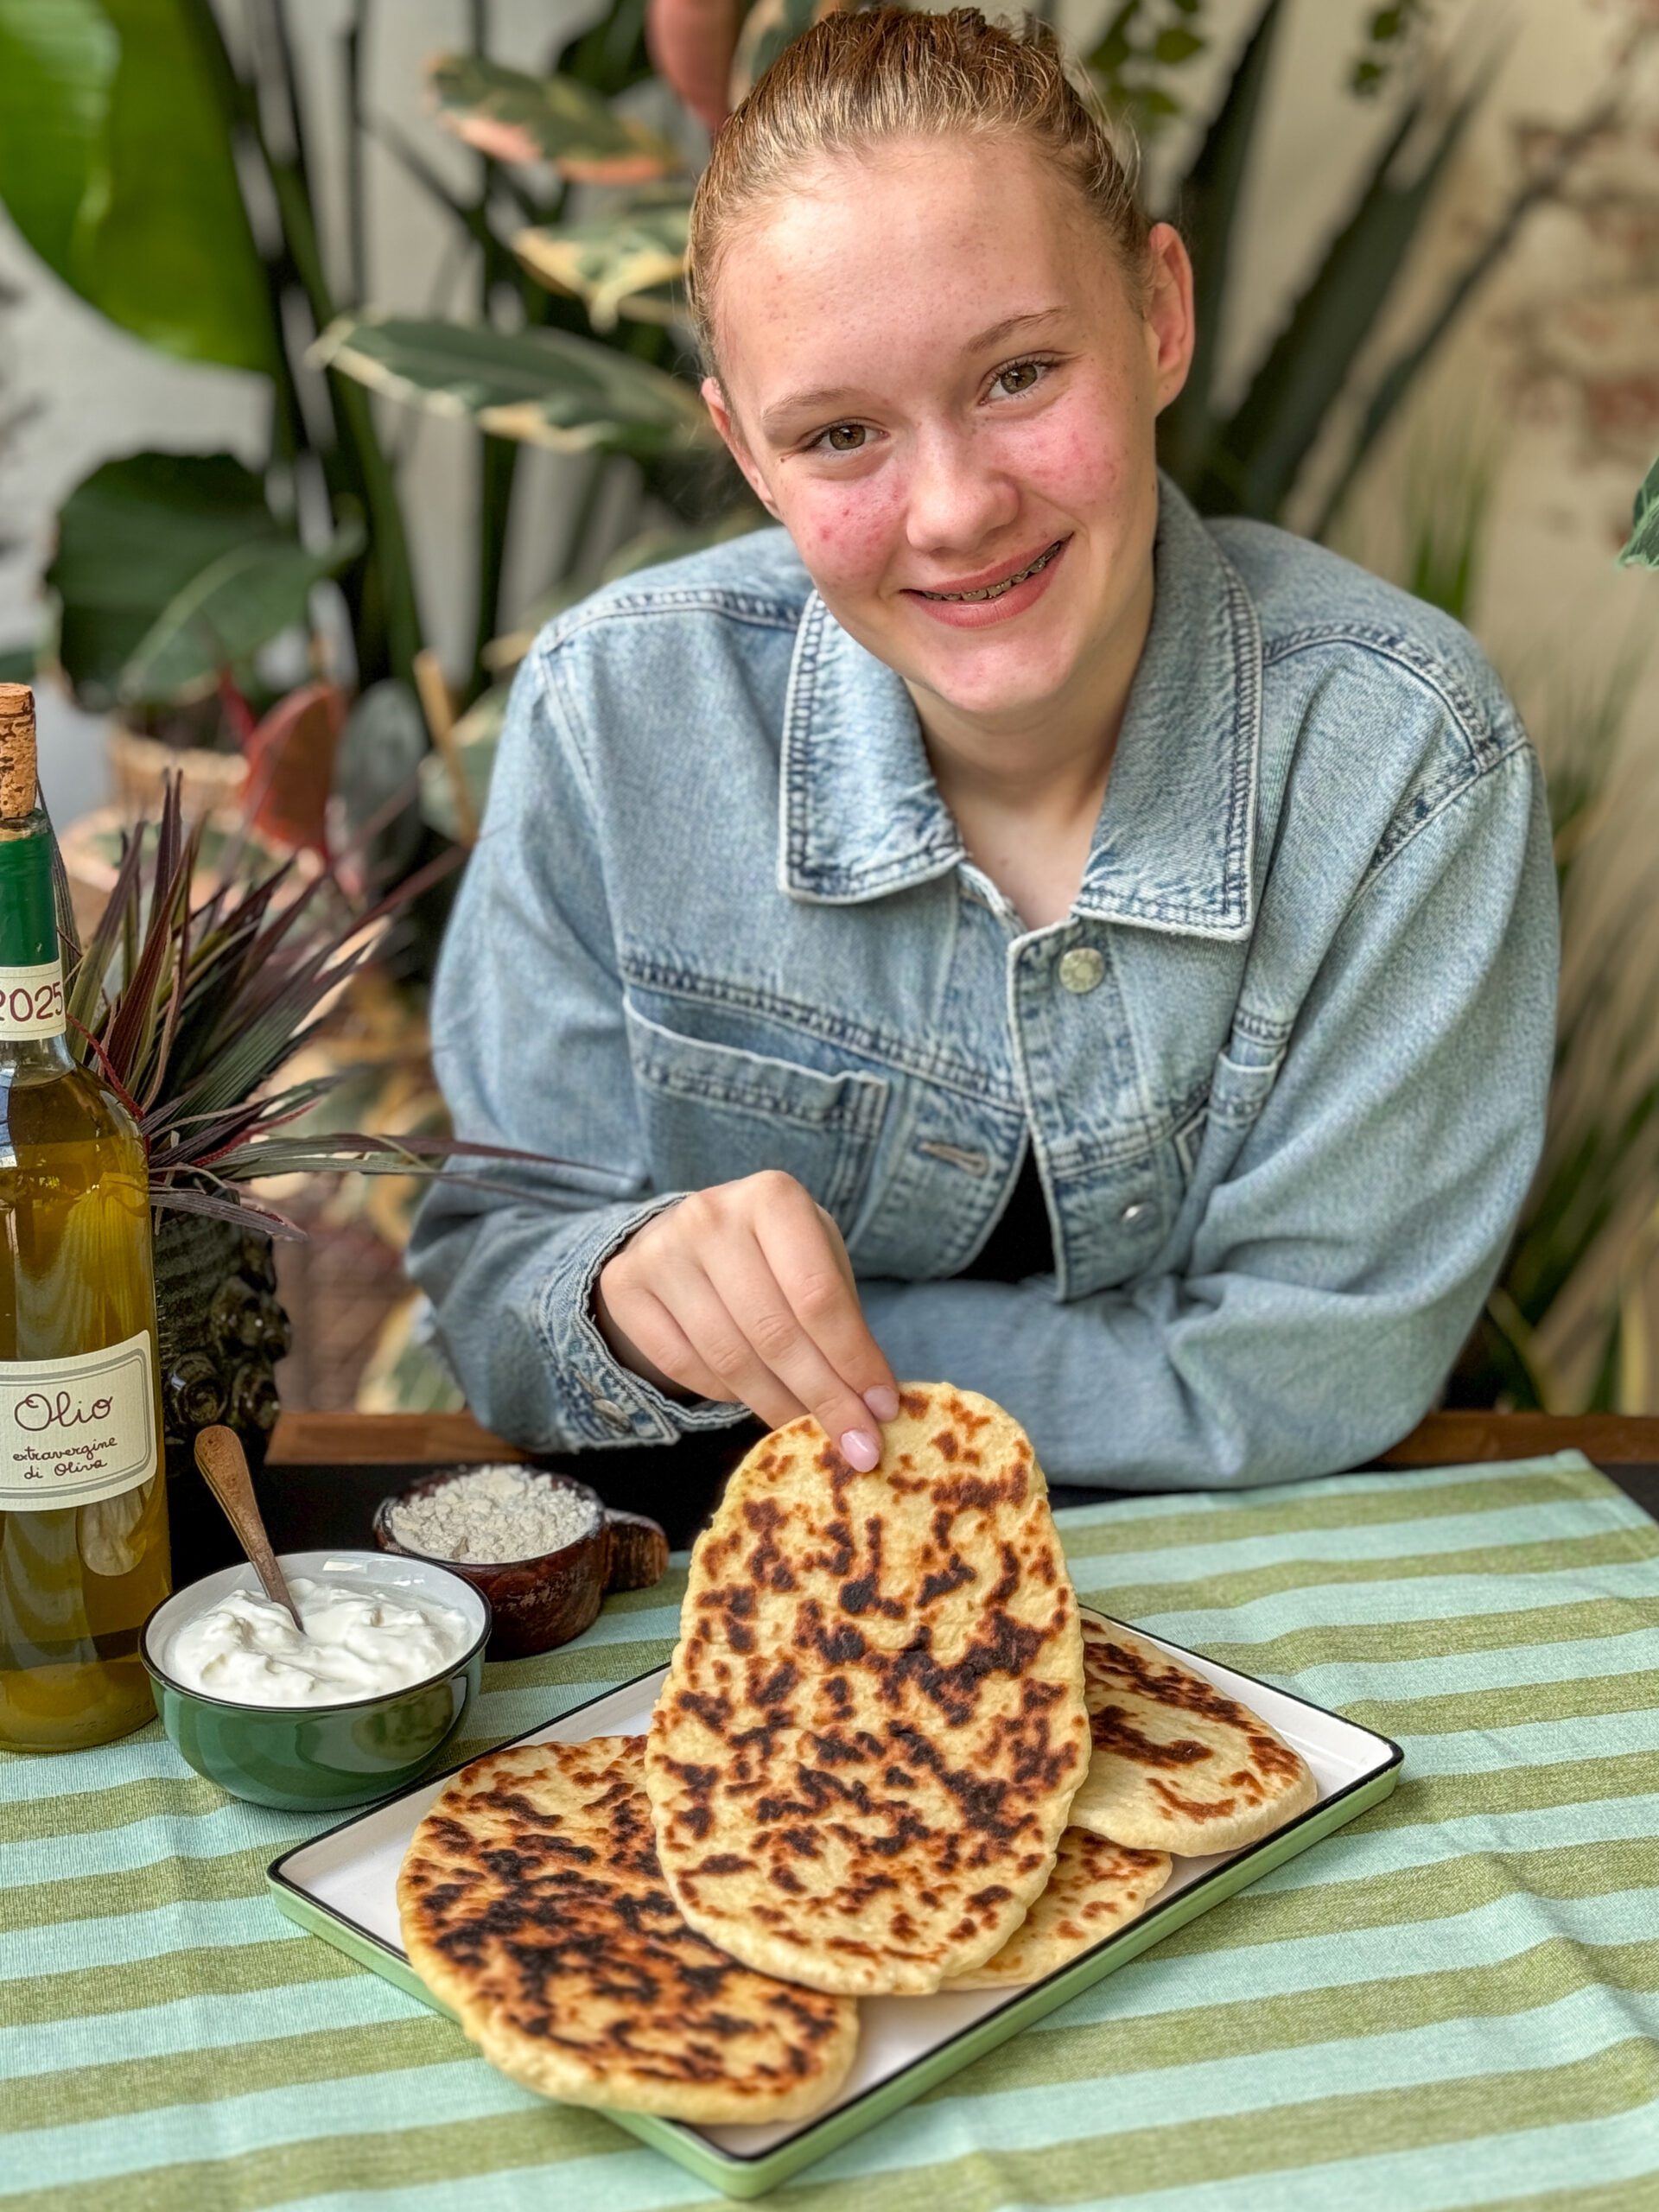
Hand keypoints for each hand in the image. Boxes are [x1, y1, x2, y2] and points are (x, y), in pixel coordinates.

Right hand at [594, 1171, 900, 1468]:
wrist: (686, 1233)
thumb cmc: (772, 1254)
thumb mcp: (817, 1261)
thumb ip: (844, 1323)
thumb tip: (875, 1408)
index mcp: (773, 1197)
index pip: (819, 1296)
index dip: (853, 1361)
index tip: (882, 1410)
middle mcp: (711, 1215)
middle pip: (775, 1333)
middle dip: (823, 1399)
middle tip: (858, 1448)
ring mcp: (660, 1249)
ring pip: (728, 1357)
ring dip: (776, 1406)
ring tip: (805, 1427)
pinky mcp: (625, 1284)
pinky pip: (683, 1365)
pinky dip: (725, 1394)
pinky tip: (753, 1398)